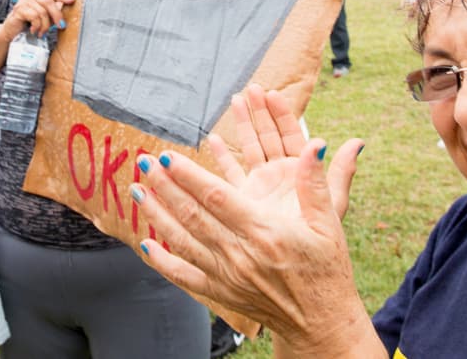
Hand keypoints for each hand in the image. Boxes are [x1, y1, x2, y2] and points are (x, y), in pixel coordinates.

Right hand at [3, 0, 74, 38]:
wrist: (10, 34)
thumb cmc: (27, 26)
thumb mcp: (41, 19)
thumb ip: (50, 15)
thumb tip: (63, 19)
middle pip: (48, 1)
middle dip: (57, 15)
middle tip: (61, 26)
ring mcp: (24, 2)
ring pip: (42, 11)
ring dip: (45, 25)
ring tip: (42, 33)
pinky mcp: (19, 9)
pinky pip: (34, 16)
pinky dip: (37, 26)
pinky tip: (34, 30)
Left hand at [130, 85, 369, 354]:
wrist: (319, 321)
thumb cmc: (326, 270)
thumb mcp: (328, 224)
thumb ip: (316, 184)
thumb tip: (317, 145)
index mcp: (265, 232)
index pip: (217, 198)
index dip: (191, 176)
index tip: (170, 156)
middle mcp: (240, 254)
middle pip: (193, 215)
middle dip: (165, 187)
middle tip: (145, 162)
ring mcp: (227, 275)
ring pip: (182, 241)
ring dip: (157, 214)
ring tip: (138, 191)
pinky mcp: (221, 293)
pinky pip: (184, 276)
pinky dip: (162, 261)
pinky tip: (145, 245)